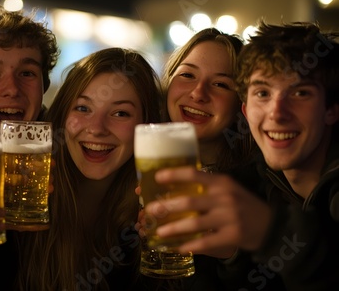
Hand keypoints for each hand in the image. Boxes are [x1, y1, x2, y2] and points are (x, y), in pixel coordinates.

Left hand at [144, 166, 271, 255]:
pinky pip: (206, 242)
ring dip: (174, 228)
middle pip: (189, 202)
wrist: (272, 225)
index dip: (174, 174)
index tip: (156, 177)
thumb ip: (207, 187)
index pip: (194, 173)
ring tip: (159, 232)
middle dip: (166, 207)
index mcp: (222, 182)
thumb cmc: (243, 205)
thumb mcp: (228, 189)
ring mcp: (229, 217)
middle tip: (149, 210)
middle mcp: (225, 197)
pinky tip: (178, 247)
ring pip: (194, 224)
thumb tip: (174, 189)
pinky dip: (190, 246)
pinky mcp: (233, 236)